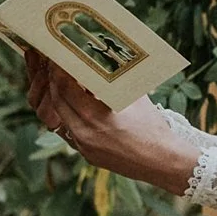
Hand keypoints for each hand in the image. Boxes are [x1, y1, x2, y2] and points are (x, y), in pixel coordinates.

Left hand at [24, 51, 201, 193]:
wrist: (163, 161)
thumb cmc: (153, 125)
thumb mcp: (132, 96)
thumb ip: (111, 78)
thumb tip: (97, 54)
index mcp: (95, 116)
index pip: (65, 86)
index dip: (58, 68)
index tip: (57, 53)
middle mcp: (84, 134)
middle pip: (56, 100)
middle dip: (53, 79)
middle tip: (54, 62)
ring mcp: (83, 147)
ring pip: (59, 116)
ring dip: (57, 96)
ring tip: (61, 79)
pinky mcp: (87, 155)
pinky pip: (69, 130)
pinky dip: (68, 113)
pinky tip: (73, 101)